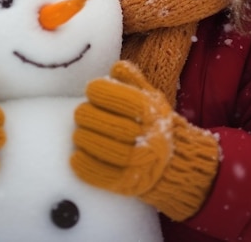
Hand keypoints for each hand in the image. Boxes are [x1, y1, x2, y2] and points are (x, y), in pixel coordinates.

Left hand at [71, 60, 218, 220]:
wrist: (176, 164)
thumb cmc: (157, 124)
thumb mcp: (152, 99)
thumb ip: (134, 81)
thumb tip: (116, 66)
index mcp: (153, 113)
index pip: (121, 98)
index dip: (101, 91)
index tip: (91, 90)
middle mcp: (148, 136)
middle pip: (108, 123)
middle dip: (87, 115)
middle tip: (80, 113)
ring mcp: (139, 162)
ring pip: (103, 147)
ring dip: (83, 138)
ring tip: (78, 133)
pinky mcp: (129, 183)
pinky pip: (101, 174)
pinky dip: (84, 165)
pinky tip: (75, 157)